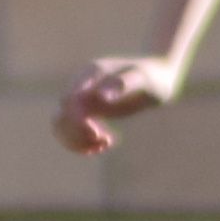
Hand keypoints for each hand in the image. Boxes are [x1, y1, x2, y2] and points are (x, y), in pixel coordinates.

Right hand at [57, 52, 180, 156]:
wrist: (158, 77)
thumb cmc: (153, 76)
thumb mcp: (142, 79)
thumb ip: (122, 84)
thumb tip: (101, 96)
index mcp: (91, 74)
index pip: (69, 100)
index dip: (77, 121)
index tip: (98, 134)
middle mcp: (81, 85)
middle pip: (62, 115)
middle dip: (78, 133)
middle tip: (103, 139)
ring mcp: (83, 98)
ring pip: (61, 124)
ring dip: (76, 140)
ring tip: (102, 145)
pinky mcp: (89, 111)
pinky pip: (71, 129)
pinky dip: (80, 142)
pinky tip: (102, 146)